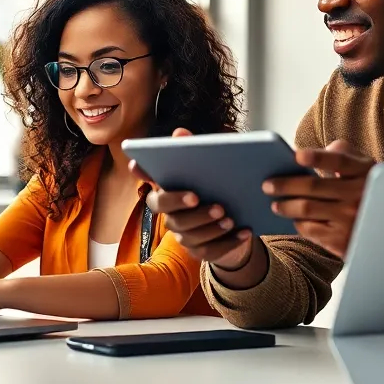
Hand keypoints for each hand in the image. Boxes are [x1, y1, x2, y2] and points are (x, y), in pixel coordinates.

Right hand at [135, 128, 254, 269]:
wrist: (235, 219)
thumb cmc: (214, 187)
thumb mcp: (208, 167)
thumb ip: (193, 151)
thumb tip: (180, 133)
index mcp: (168, 193)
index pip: (151, 187)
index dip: (143, 177)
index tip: (138, 166)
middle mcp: (171, 216)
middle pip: (171, 216)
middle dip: (189, 210)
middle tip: (208, 202)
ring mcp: (184, 236)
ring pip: (191, 236)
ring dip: (211, 228)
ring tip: (229, 218)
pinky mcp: (201, 250)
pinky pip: (211, 251)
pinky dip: (229, 243)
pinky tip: (244, 232)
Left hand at [263, 140, 373, 257]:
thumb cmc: (368, 191)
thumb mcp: (367, 168)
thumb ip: (345, 152)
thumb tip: (321, 149)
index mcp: (366, 173)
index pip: (339, 161)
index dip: (317, 157)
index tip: (296, 156)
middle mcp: (359, 196)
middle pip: (314, 187)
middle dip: (285, 185)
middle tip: (267, 184)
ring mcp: (350, 220)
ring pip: (307, 209)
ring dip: (286, 206)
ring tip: (275, 203)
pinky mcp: (342, 241)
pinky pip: (310, 229)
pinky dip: (298, 222)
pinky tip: (293, 218)